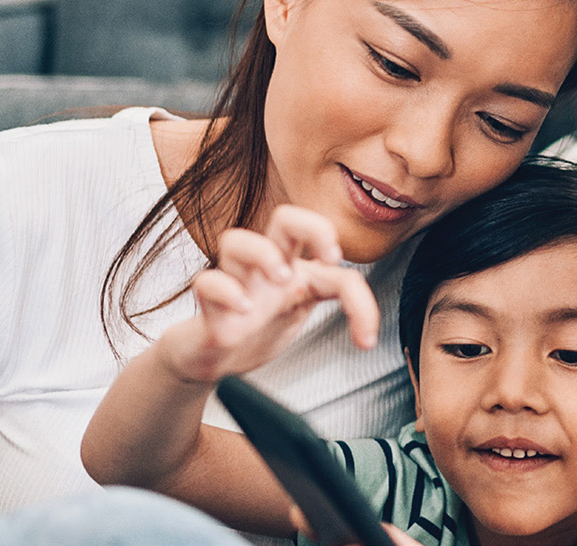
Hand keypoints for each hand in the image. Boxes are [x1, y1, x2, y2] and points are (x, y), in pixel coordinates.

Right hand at [158, 205, 380, 383]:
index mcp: (292, 265)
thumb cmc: (256, 328)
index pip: (333, 262)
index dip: (359, 297)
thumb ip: (336, 306)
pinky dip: (226, 292)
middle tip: (328, 259)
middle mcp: (265, 268)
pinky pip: (207, 283)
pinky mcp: (210, 308)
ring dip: (262, 254)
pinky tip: (244, 310)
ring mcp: (236, 283)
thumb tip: (368, 334)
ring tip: (280, 279)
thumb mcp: (303, 310)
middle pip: (284, 218)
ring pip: (235, 240)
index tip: (365, 338)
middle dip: (312, 228)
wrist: (212, 359)